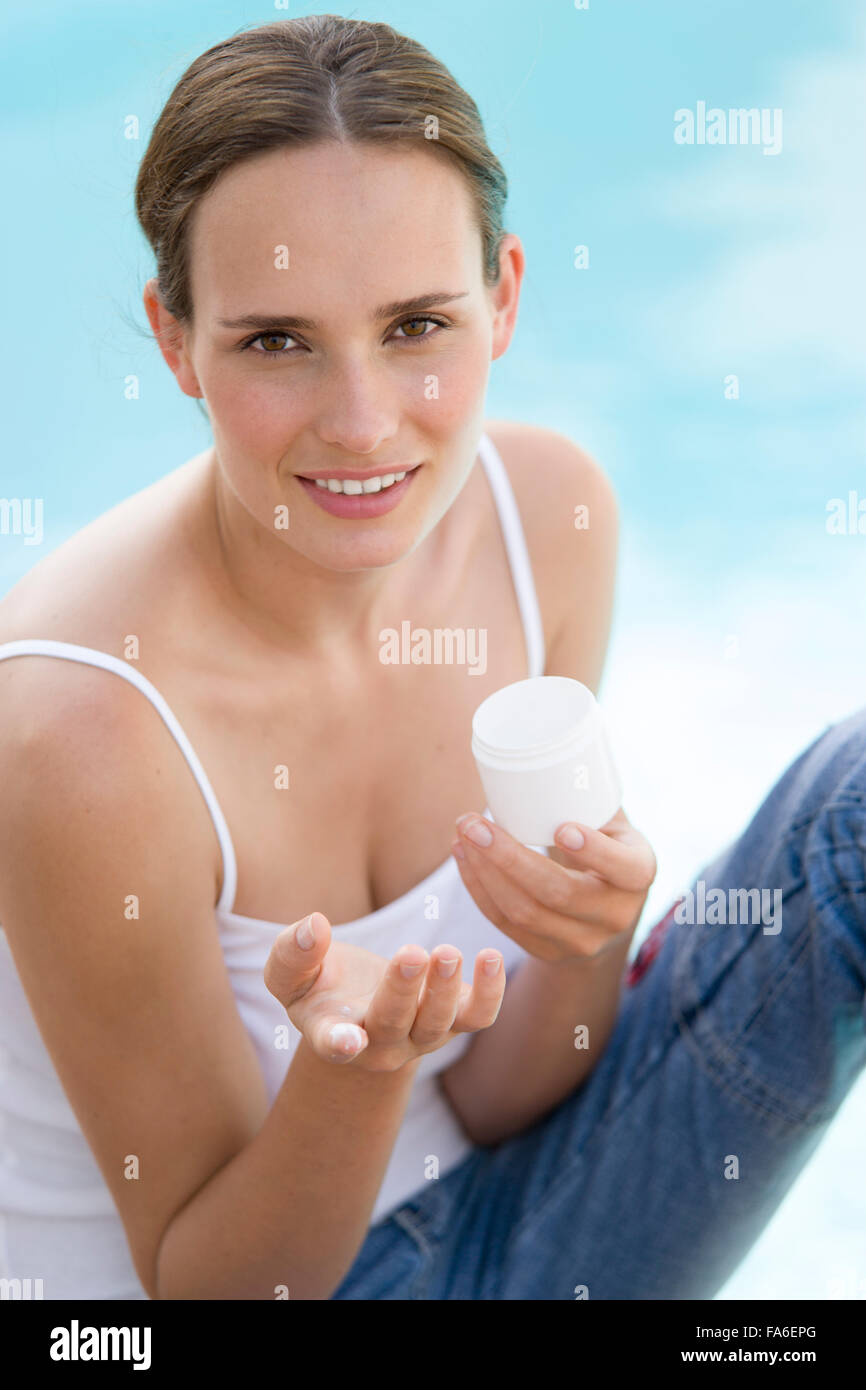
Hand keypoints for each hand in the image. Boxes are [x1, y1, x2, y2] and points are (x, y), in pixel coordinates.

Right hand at [263, 911, 505, 1071]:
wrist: (358, 999)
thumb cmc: (317, 982)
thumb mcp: (290, 969)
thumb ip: (292, 952)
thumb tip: (313, 927)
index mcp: (332, 1032)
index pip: (333, 1043)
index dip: (340, 1043)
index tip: (348, 1041)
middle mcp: (379, 1044)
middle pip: (393, 1024)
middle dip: (402, 991)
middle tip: (412, 953)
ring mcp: (420, 1035)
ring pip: (437, 1023)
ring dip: (443, 989)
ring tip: (446, 951)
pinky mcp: (454, 1020)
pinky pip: (477, 1016)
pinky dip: (489, 993)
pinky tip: (491, 957)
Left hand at [451, 806, 656, 963]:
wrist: (607, 912)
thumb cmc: (605, 847)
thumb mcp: (614, 825)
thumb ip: (590, 797)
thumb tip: (548, 744)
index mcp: (638, 875)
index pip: (623, 868)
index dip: (593, 851)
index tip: (559, 827)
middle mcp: (615, 915)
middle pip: (558, 893)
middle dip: (508, 857)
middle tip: (472, 821)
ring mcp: (581, 941)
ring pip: (524, 912)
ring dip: (484, 872)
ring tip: (461, 833)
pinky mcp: (548, 953)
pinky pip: (505, 925)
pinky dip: (478, 889)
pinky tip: (463, 857)